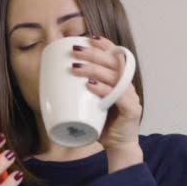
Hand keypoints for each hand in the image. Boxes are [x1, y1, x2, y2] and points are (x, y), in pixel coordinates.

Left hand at [71, 35, 141, 152]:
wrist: (118, 147)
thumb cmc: (102, 123)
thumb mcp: (90, 102)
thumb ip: (81, 89)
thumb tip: (54, 77)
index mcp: (120, 80)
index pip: (116, 56)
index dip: (105, 45)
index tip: (89, 38)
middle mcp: (128, 85)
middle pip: (113, 62)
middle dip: (93, 54)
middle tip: (75, 52)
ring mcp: (131, 97)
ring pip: (115, 76)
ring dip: (94, 69)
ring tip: (76, 68)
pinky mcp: (132, 110)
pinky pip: (118, 96)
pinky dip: (103, 89)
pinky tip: (91, 86)